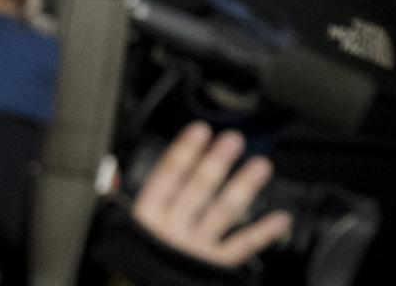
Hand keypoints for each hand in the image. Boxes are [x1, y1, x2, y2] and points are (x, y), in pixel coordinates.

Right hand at [132, 123, 291, 268]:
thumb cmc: (138, 255)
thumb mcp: (126, 225)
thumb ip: (128, 197)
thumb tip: (115, 172)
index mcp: (148, 214)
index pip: (167, 176)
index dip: (184, 151)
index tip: (200, 130)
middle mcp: (172, 229)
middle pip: (197, 190)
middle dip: (216, 162)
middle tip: (233, 140)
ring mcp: (195, 246)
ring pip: (222, 212)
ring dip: (243, 187)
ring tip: (260, 166)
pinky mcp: (214, 264)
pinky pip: (242, 246)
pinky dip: (264, 232)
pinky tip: (280, 217)